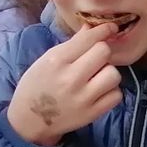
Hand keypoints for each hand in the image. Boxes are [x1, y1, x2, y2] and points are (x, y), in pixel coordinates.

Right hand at [7, 23, 122, 146]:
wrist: (30, 120)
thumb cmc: (37, 85)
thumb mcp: (47, 59)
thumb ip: (72, 44)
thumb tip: (92, 27)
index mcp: (57, 61)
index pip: (88, 39)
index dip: (103, 31)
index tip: (111, 28)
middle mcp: (72, 78)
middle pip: (104, 53)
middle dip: (102, 52)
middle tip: (95, 59)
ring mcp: (84, 97)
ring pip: (114, 74)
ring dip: (108, 73)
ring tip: (97, 77)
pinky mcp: (93, 113)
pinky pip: (116, 95)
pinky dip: (111, 91)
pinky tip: (99, 91)